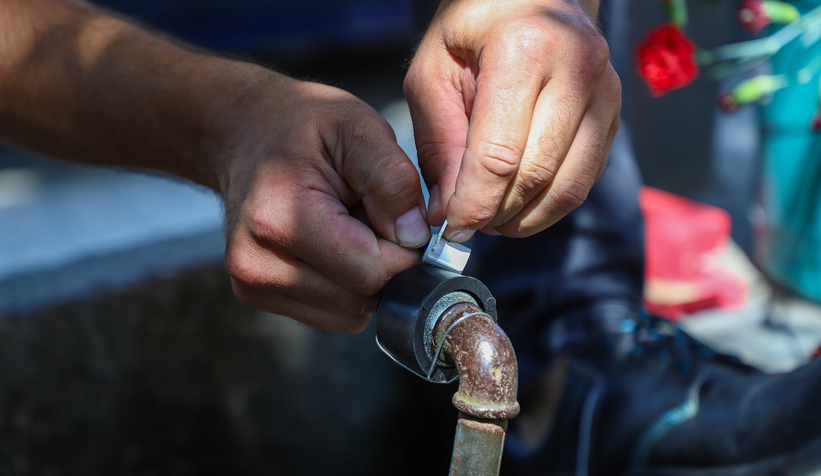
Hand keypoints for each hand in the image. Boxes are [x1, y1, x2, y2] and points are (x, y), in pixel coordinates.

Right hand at [216, 74, 429, 332]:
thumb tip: (415, 238)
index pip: (370, 272)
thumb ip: (392, 179)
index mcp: (278, 218)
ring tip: (349, 227)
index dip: (404, 250)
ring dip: (367, 278)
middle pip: (361, 299)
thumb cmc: (302, 125)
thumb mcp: (356, 126)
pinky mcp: (257, 296)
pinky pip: (332, 315)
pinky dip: (347, 287)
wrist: (244, 132)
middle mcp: (257, 263)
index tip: (402, 217)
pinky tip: (333, 245)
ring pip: (350, 315)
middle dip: (386, 264)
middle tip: (373, 217)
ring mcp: (253, 285)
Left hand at [404, 0, 620, 241]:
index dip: (474, 203)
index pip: (500, 154)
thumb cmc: (474, 30)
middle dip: (497, 214)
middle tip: (467, 225)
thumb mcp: (433, 72)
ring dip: (526, 218)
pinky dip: (549, 203)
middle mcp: (577, 69)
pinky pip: (584, 179)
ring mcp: (605, 92)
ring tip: (492, 220)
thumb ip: (438, 142)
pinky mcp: (615, 114)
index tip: (451, 228)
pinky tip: (518, 202)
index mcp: (525, 50)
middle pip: (537, 175)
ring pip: (568, 186)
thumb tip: (446, 211)